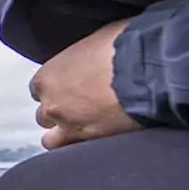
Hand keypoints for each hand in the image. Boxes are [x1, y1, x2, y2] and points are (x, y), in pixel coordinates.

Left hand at [30, 19, 142, 149]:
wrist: (148, 69)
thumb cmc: (126, 45)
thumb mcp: (99, 38)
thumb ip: (86, 55)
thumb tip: (95, 54)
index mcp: (48, 74)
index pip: (40, 88)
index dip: (57, 90)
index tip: (72, 89)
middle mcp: (49, 101)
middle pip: (45, 113)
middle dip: (61, 112)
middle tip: (83, 109)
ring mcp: (65, 124)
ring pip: (51, 138)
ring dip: (65, 133)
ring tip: (87, 128)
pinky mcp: (86, 140)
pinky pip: (70, 150)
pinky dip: (78, 147)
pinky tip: (93, 141)